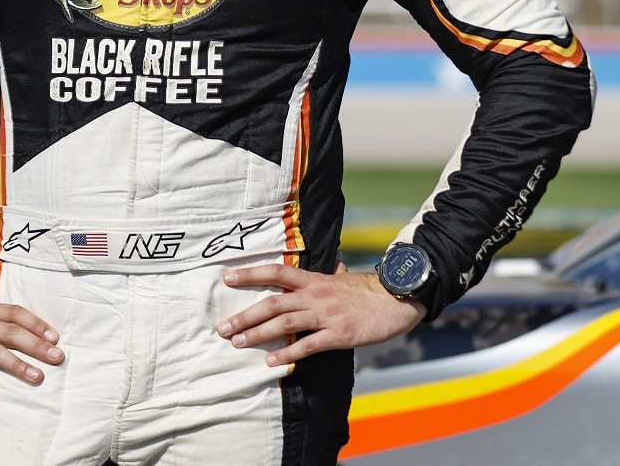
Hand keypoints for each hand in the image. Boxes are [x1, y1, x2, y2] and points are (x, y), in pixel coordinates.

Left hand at [217, 263, 425, 366]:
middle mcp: (316, 295)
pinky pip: (306, 345)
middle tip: (222, 328)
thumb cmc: (370, 291)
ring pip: (284, 323)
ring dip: (257, 334)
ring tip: (237, 343)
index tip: (227, 278)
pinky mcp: (337, 335)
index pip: (277, 272)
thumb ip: (335, 272)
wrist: (397, 300)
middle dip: (245, 315)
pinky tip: (270, 361)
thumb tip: (334, 260)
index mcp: (315, 279)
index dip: (251, 274)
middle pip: (273, 302)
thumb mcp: (347, 277)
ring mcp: (326, 315)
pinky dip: (286, 353)